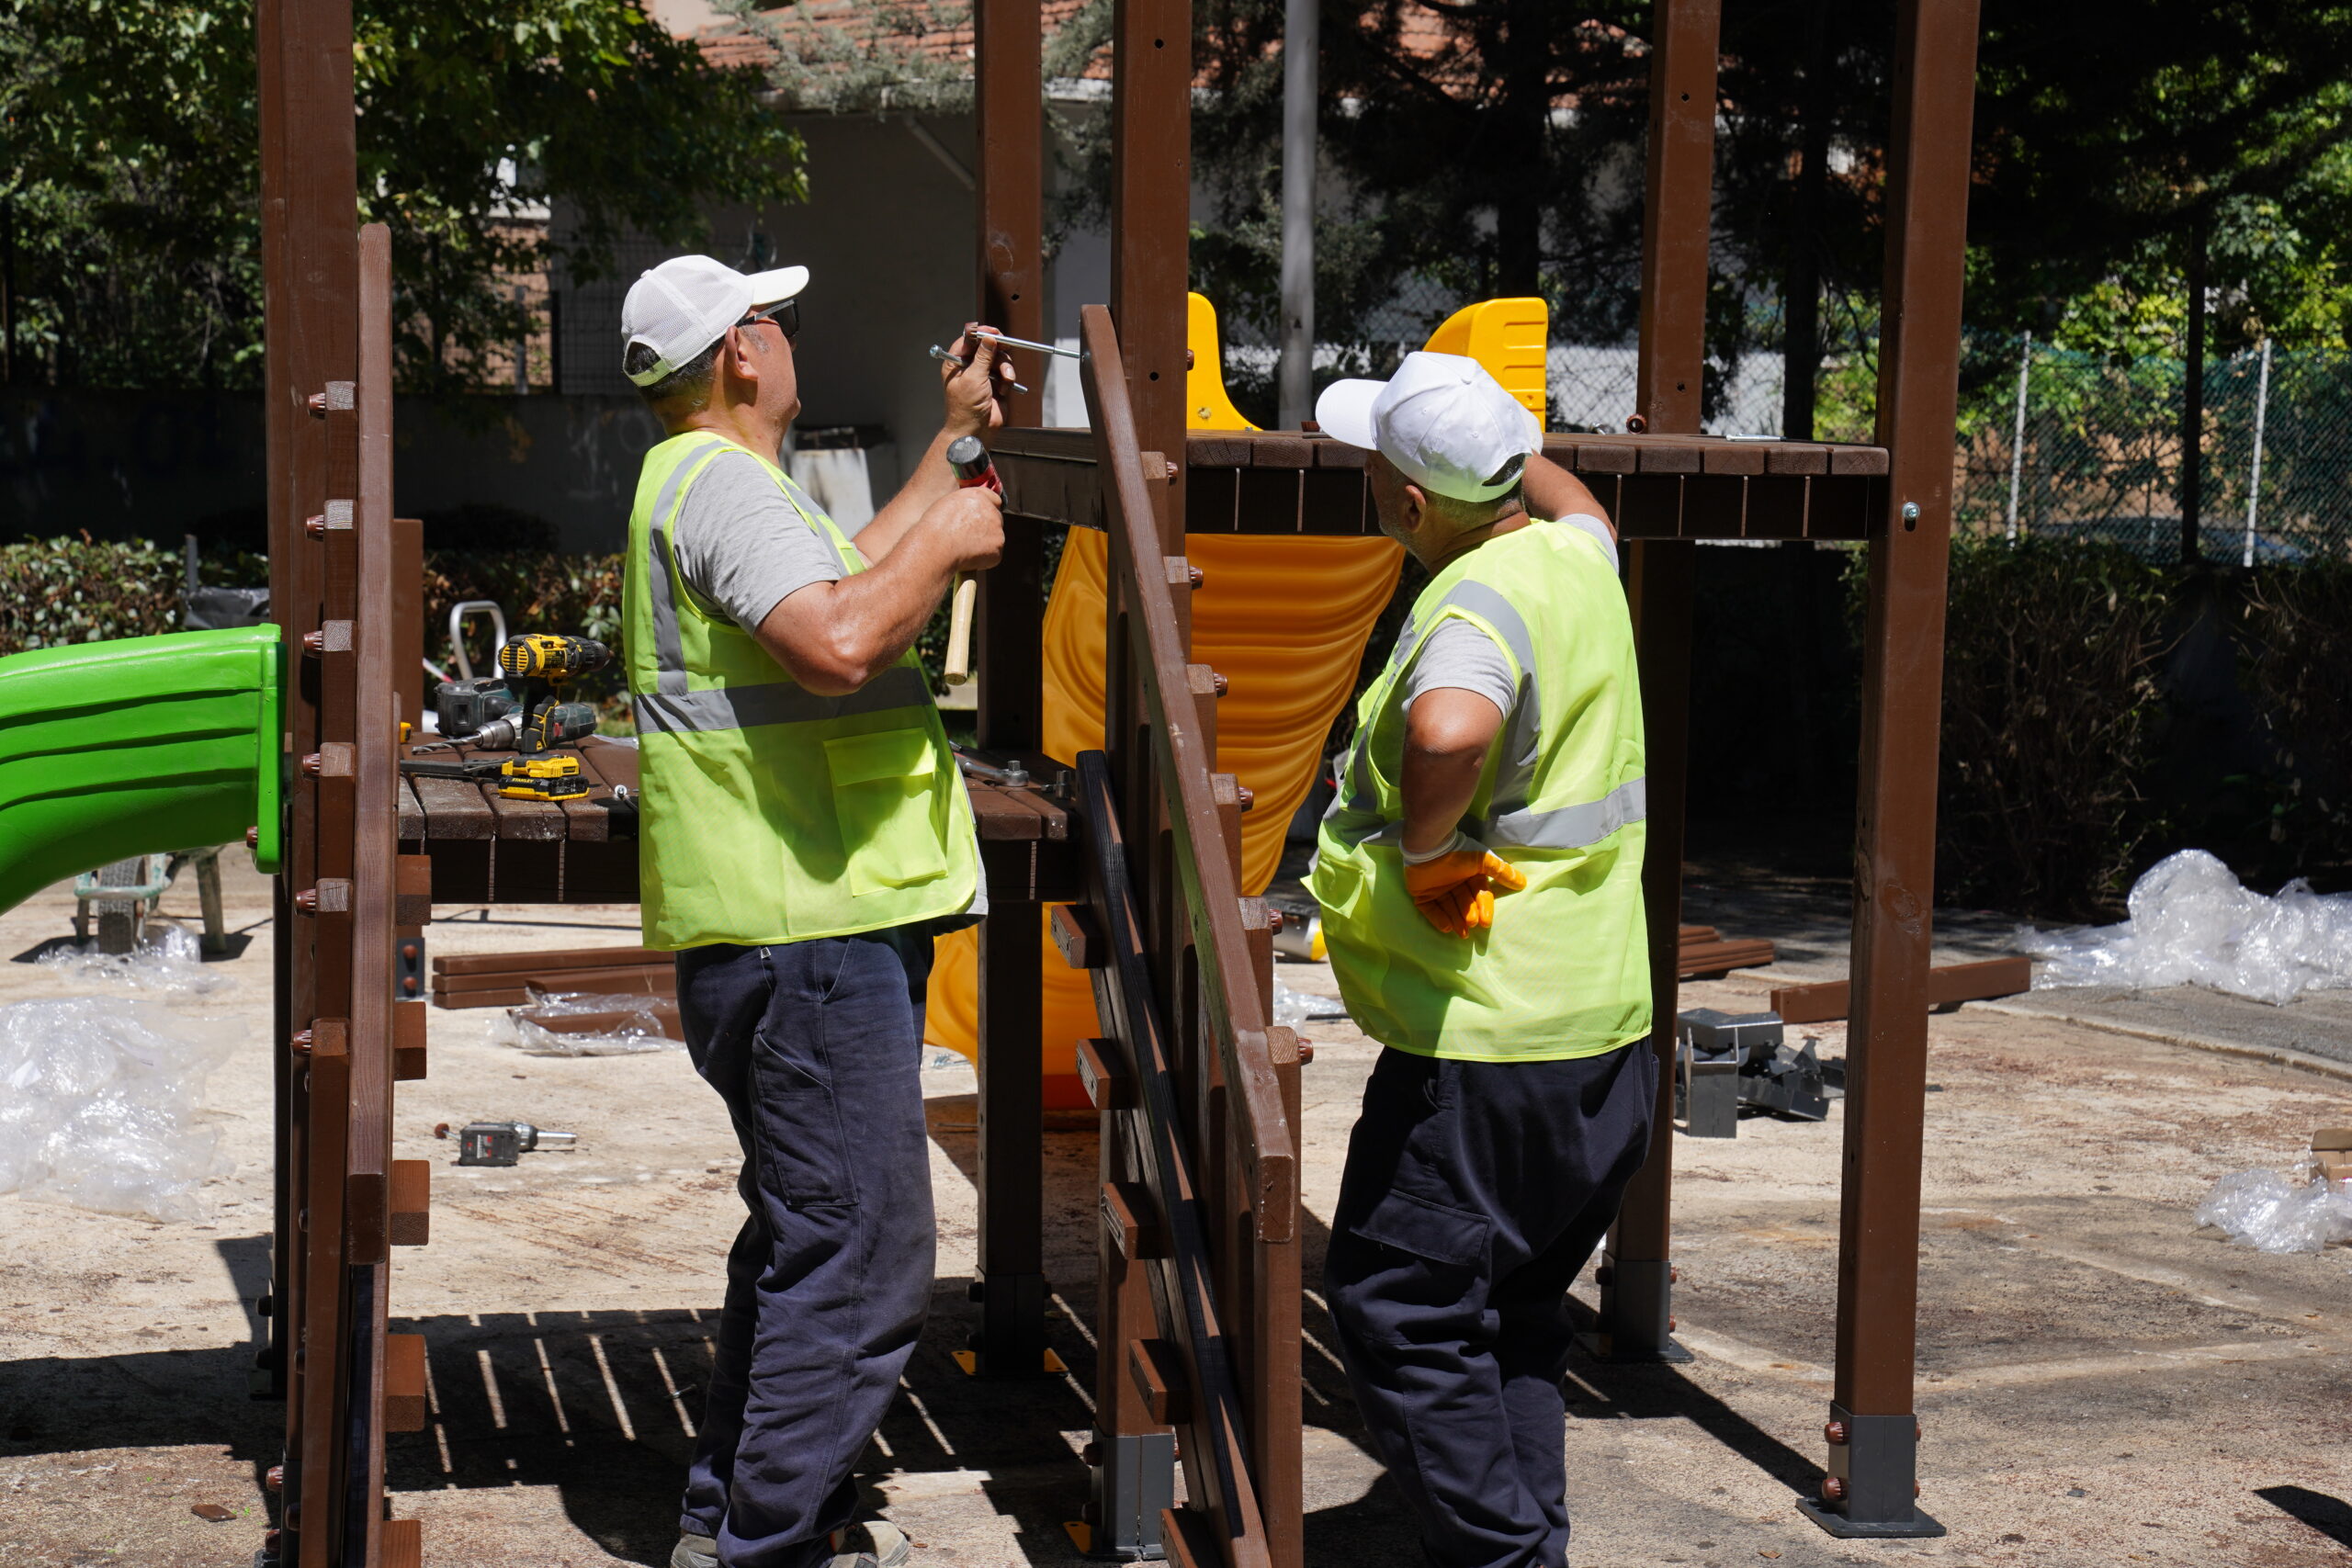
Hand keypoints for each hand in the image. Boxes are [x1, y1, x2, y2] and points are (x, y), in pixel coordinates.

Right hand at [922, 483, 1003, 572]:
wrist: (936, 547)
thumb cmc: (934, 528)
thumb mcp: (947, 505)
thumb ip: (963, 505)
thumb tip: (967, 513)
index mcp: (977, 496)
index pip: (994, 499)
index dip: (988, 509)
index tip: (982, 517)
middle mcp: (990, 510)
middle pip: (996, 519)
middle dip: (987, 527)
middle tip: (970, 537)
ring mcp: (997, 529)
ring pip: (995, 537)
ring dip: (985, 543)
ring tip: (965, 548)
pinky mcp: (998, 548)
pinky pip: (993, 554)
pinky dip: (984, 558)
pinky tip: (968, 557)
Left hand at [941, 323, 1014, 436]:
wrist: (976, 431)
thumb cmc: (967, 407)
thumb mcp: (974, 378)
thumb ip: (983, 357)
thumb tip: (989, 339)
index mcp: (956, 363)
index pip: (969, 340)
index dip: (981, 334)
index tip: (994, 332)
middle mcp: (969, 367)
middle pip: (987, 347)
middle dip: (998, 350)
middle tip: (1006, 347)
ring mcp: (983, 376)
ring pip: (999, 360)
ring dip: (1005, 368)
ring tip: (1005, 380)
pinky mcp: (995, 385)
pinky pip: (1006, 373)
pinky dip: (1008, 379)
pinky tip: (1003, 390)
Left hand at [1402, 844, 1527, 937]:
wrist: (1430, 846)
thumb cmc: (1459, 853)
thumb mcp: (1484, 861)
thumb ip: (1503, 872)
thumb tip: (1523, 883)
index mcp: (1469, 875)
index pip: (1479, 895)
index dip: (1483, 908)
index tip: (1486, 922)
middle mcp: (1454, 883)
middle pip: (1464, 903)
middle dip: (1470, 915)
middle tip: (1473, 924)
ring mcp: (1437, 889)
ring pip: (1449, 908)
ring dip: (1456, 920)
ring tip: (1462, 933)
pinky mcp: (1421, 894)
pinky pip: (1430, 910)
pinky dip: (1438, 918)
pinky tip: (1447, 928)